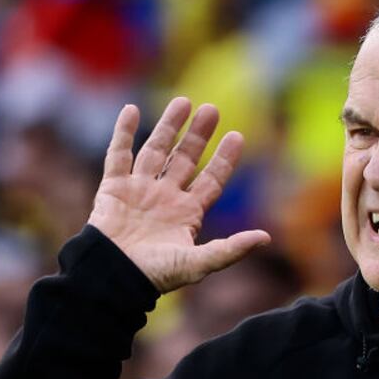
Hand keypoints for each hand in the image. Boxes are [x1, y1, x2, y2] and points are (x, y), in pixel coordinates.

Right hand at [87, 97, 270, 292]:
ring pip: (156, 151)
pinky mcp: (113, 188)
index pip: (211, 179)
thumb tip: (266, 238)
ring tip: (183, 101)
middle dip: (198, 135)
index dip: (224, 159)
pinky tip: (131, 109)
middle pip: (185, 158)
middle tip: (211, 109)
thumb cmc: (155, 275)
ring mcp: (139, 190)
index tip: (236, 136)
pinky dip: (123, 133)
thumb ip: (231, 249)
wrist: (113, 277)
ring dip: (168, 126)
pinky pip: (118, 155)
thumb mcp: (198, 263)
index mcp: (187, 213)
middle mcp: (165, 198)